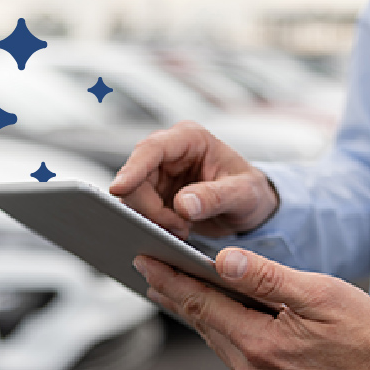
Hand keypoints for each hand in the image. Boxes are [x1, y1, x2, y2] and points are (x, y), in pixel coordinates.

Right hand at [110, 121, 277, 238]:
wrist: (250, 208)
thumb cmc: (251, 193)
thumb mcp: (244, 194)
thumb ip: (215, 197)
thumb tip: (183, 204)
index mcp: (190, 139)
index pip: (152, 149)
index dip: (132, 168)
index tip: (118, 189)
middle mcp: (169, 153)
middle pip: (136, 177)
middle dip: (149, 207)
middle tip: (177, 228)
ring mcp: (158, 173)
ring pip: (133, 196)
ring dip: (152, 218)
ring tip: (182, 230)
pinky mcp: (154, 194)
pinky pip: (139, 209)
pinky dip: (152, 224)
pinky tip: (174, 231)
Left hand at [134, 248, 369, 369]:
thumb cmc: (369, 337)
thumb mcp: (320, 294)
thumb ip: (266, 277)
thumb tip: (222, 261)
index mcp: (261, 344)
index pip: (200, 304)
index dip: (169, 279)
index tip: (144, 260)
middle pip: (202, 324)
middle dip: (174, 294)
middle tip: (149, 269)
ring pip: (218, 341)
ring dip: (197, 314)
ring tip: (174, 289)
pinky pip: (237, 358)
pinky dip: (223, 333)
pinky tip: (220, 318)